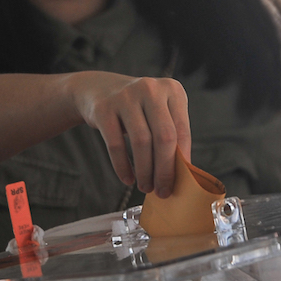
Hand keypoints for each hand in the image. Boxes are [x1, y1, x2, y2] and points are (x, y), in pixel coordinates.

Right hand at [68, 71, 191, 197]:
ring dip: (144, 171)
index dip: (182, 160)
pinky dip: (122, 166)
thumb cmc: (137, 109)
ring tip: (145, 186)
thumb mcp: (159, 112)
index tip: (180, 183)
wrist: (98, 89)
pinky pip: (116, 145)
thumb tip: (181, 175)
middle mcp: (150, 89)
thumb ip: (171, 136)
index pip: (182, 131)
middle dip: (164, 170)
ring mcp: (125, 96)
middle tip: (162, 191)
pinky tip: (127, 179)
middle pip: (164, 137)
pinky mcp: (104, 109)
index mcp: (172, 90)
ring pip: (141, 142)